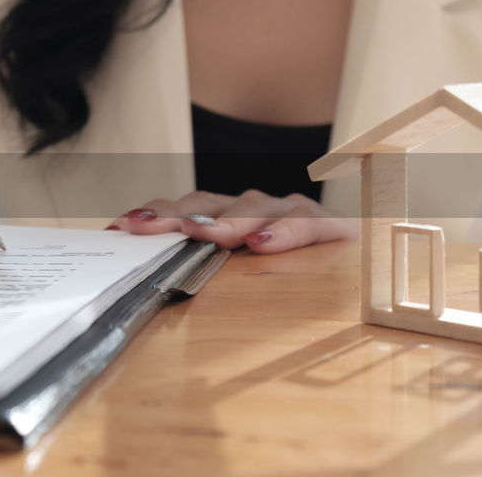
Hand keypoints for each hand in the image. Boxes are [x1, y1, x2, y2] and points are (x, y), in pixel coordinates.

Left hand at [110, 190, 356, 252]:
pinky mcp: (325, 224)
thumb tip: (148, 274)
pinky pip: (304, 224)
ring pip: (251, 209)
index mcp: (225, 217)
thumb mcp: (237, 276)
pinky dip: (284, 233)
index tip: (120, 229)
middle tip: (145, 228)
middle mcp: (251, 208)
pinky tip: (264, 243)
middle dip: (173, 216)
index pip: (182, 210)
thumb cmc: (287, 275)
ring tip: (201, 233)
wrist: (361, 263)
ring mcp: (286, 211)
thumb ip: (199, 270)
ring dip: (224, 221)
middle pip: (206, 204)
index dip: (153, 216)